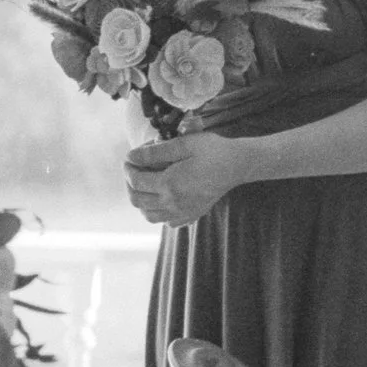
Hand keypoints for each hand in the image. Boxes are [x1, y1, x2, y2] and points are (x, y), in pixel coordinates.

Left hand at [124, 131, 246, 226]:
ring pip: (149, 215)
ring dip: (140, 200)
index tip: (129, 159)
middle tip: (133, 170)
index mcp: (170, 184)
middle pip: (138, 201)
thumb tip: (132, 157)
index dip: (128, 169)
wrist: (238, 164)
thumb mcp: (183, 144)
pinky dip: (157, 212)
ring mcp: (183, 212)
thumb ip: (154, 152)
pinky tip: (162, 198)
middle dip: (129, 185)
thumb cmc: (212, 150)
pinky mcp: (192, 215)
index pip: (136, 182)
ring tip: (144, 184)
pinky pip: (166, 221)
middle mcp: (174, 203)